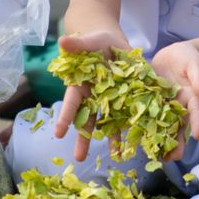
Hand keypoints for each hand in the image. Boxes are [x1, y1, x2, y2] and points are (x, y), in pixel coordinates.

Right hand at [54, 30, 130, 160]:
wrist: (113, 42)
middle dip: (84, 138)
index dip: (65, 117)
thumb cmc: (96, 41)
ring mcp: (111, 100)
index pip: (71, 103)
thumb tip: (62, 40)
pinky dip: (134, 126)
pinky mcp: (128, 98)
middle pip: (88, 120)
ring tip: (116, 158)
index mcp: (80, 86)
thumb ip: (78, 44)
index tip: (58, 134)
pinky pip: (130, 114)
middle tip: (79, 158)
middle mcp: (94, 97)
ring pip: (110, 122)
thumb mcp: (89, 41)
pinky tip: (139, 141)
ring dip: (113, 139)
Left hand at [151, 41, 198, 160]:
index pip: (196, 111)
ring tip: (159, 158)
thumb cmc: (188, 58)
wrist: (172, 55)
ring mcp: (164, 106)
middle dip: (178, 142)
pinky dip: (143, 128)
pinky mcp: (150, 103)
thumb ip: (198, 76)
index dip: (197, 122)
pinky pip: (146, 116)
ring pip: (163, 126)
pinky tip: (138, 140)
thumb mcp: (195, 63)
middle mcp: (178, 106)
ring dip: (161, 141)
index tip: (198, 135)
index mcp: (192, 96)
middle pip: (179, 126)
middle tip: (175, 157)